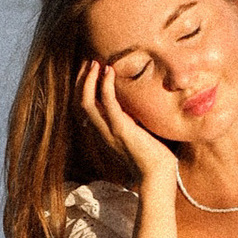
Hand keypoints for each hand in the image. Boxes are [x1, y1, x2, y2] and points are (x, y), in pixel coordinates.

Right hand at [78, 60, 177, 191]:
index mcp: (104, 133)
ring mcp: (109, 131)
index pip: (86, 108)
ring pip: (86, 102)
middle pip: (79, 102)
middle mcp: (102, 132)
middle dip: (82, 80)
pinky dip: (105, 85)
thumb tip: (142, 106)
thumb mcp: (139, 135)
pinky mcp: (121, 129)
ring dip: (89, 80)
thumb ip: (134, 122)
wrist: (158, 176)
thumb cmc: (154, 158)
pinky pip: (107, 103)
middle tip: (88, 61)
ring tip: (94, 63)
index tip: (92, 71)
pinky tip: (109, 71)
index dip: (85, 88)